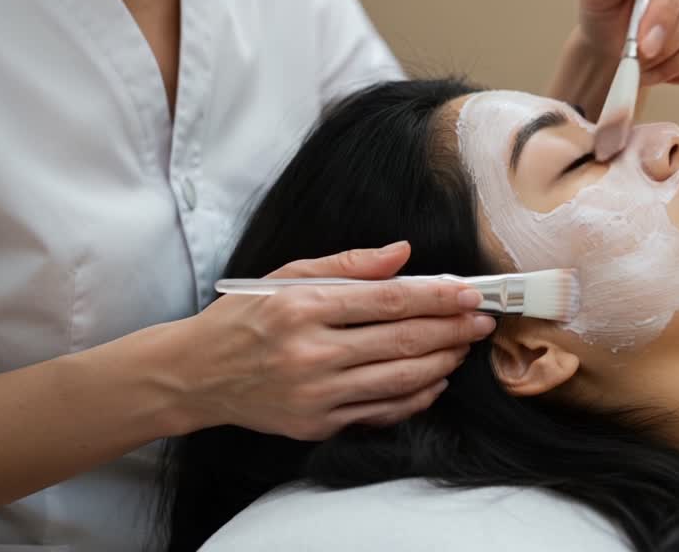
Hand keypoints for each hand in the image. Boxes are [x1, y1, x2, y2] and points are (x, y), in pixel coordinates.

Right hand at [173, 242, 493, 439]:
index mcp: (303, 308)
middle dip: (452, 329)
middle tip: (482, 320)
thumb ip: (350, 264)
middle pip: (402, 341)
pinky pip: (382, 411)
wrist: (196, 375)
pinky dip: (417, 396)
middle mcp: (310, 353)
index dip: (437, 296)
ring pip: (400, 379)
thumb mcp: (287, 276)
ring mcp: (315, 394)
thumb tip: (403, 253)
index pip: (388, 300)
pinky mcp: (317, 424)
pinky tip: (435, 379)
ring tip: (464, 346)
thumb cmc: (245, 318)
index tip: (469, 292)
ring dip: (443, 362)